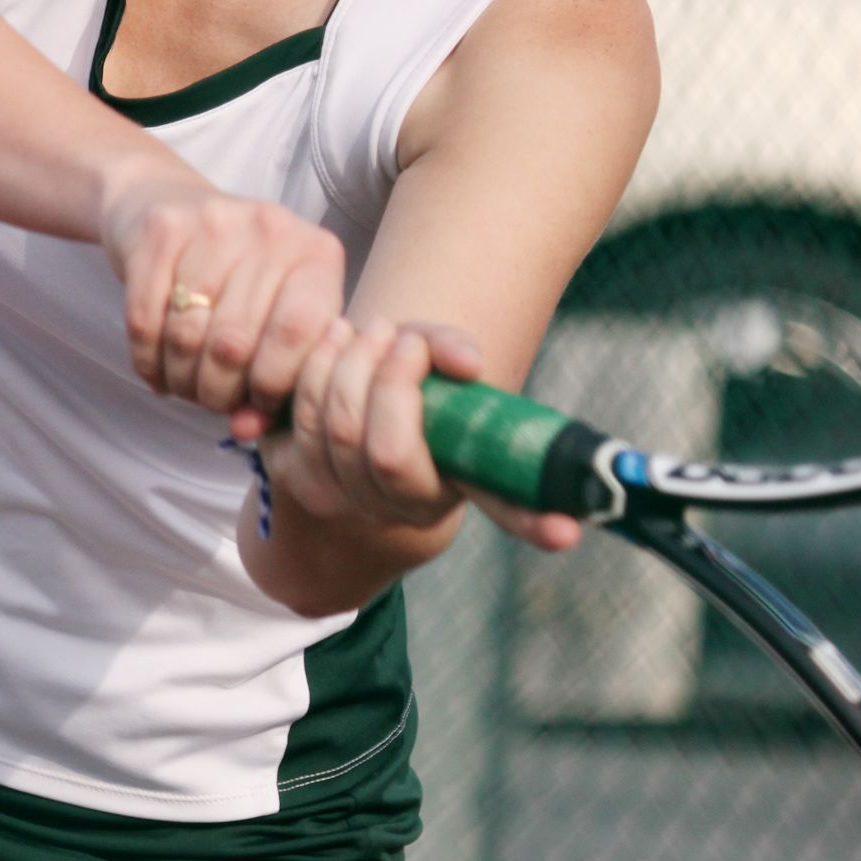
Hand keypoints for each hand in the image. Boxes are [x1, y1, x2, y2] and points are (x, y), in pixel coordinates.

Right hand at [100, 170, 347, 428]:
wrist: (165, 202)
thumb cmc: (236, 277)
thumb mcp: (273, 316)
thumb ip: (275, 379)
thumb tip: (247, 430)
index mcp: (317, 255)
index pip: (299, 335)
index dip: (272, 384)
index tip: (256, 401)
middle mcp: (272, 230)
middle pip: (235, 344)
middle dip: (217, 391)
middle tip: (210, 398)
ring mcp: (214, 223)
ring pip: (187, 337)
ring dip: (179, 379)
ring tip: (183, 383)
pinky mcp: (160, 230)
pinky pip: (144, 322)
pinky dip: (146, 361)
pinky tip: (155, 366)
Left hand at [267, 321, 582, 554]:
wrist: (341, 428)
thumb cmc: (406, 402)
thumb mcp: (435, 381)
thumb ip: (454, 359)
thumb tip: (471, 362)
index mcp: (440, 498)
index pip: (499, 510)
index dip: (537, 524)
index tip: (572, 530)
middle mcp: (388, 509)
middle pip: (384, 447)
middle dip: (391, 377)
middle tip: (405, 337)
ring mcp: (333, 495)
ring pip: (334, 425)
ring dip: (353, 363)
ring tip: (376, 330)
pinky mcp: (288, 469)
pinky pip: (299, 414)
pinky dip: (318, 367)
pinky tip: (337, 340)